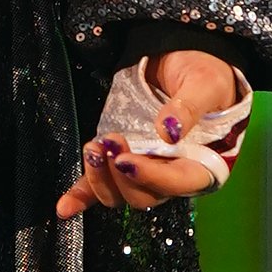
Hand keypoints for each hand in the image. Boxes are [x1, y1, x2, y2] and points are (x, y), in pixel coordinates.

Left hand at [55, 48, 250, 217]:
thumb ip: (190, 108)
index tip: (126, 160)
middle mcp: (172, 174)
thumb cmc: (206, 77)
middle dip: (122, 175)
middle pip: (145, 195)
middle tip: (109, 142)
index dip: (151, 177)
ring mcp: (144, 171)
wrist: (187, 64)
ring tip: (92, 150)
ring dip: (101, 179)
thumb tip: (168, 131)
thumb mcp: (206, 84)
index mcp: (201, 164)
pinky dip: (82, 196)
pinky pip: (100, 187)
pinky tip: (64, 207)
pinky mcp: (121, 161)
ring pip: (120, 195)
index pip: (178, 183)